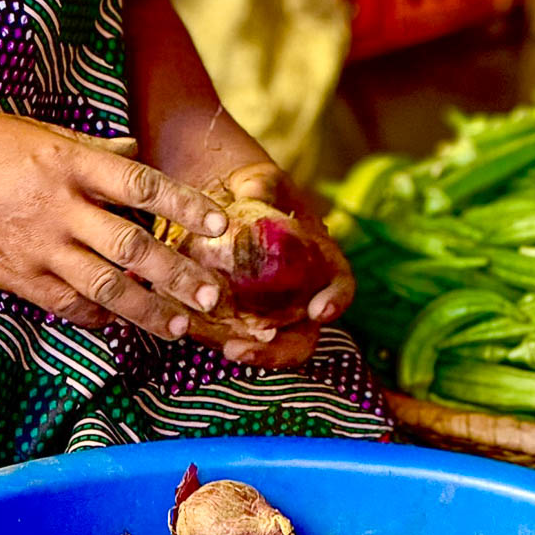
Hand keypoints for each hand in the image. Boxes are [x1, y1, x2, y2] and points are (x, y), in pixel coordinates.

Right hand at [0, 111, 228, 340]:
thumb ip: (88, 148)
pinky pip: (63, 303)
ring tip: (178, 326)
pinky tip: (115, 323)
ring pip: (103, 286)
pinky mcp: (12, 276)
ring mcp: (34, 246)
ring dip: (145, 309)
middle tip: (213, 296)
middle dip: (177, 275)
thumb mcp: (32, 130)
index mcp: (66, 161)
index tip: (221, 224)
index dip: (185, 206)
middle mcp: (57, 206)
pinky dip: (94, 315)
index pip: (140, 185)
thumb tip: (132, 153)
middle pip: (131, 246)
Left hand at [218, 160, 354, 367]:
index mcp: (320, 260)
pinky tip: (194, 331)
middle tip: (248, 349)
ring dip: (248, 353)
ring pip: (267, 345)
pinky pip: (232, 335)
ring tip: (223, 349)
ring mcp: (269, 311)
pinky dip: (217, 338)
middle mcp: (299, 295)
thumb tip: (254, 194)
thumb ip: (262, 187)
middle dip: (279, 352)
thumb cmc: (255, 188)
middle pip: (302, 337)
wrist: (225, 199)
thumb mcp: (261, 181)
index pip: (340, 284)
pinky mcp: (238, 316)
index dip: (335, 300)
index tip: (319, 311)